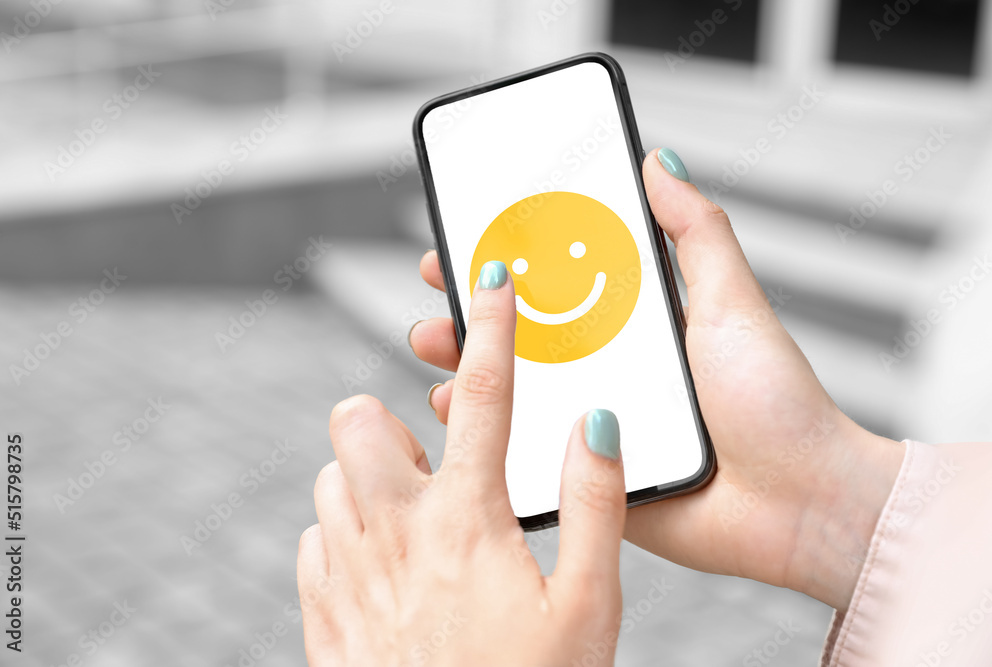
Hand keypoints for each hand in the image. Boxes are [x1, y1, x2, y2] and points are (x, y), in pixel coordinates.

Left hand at [299, 263, 628, 664]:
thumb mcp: (588, 605)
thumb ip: (594, 505)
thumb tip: (597, 423)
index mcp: (466, 521)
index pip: (484, 397)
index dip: (494, 328)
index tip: (492, 281)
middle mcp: (392, 534)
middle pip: (355, 419)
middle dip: (391, 422)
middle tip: (438, 467)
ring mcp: (346, 573)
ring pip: (330, 479)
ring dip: (370, 483)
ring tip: (420, 525)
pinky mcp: (321, 613)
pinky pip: (313, 540)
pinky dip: (344, 536)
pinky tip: (387, 572)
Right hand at [408, 149, 904, 611]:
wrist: (802, 504)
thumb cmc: (778, 405)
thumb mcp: (731, 302)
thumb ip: (696, 233)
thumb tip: (659, 161)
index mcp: (640, 328)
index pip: (565, 282)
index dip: (519, 258)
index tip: (477, 233)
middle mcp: (611, 372)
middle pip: (528, 333)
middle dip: (477, 308)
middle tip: (442, 283)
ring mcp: (595, 423)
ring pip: (514, 390)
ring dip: (467, 364)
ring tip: (436, 343)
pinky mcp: (590, 476)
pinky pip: (525, 453)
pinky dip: (486, 434)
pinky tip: (456, 412)